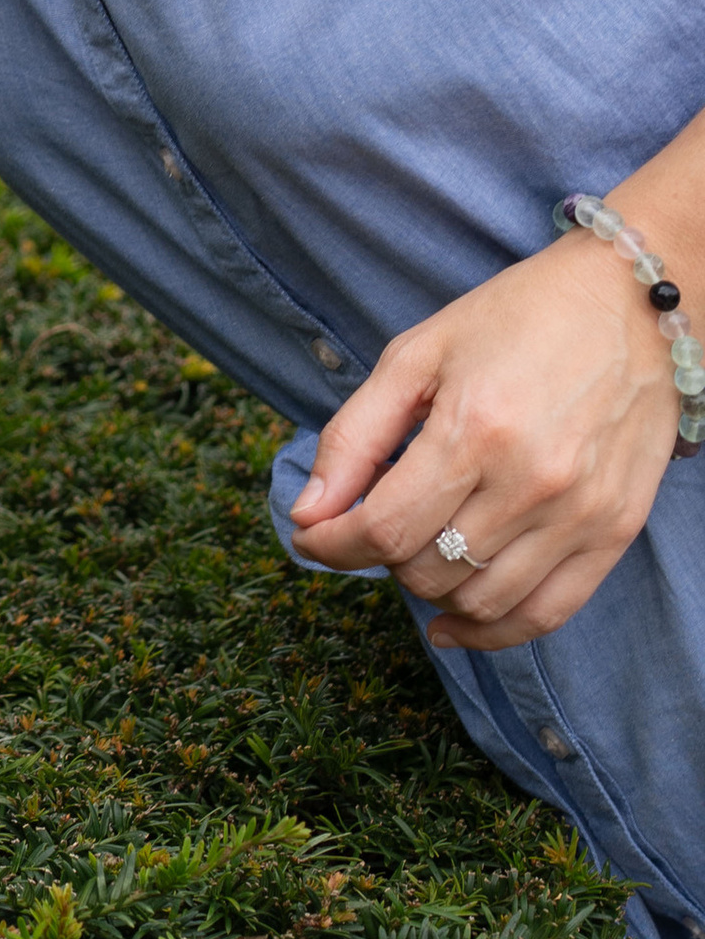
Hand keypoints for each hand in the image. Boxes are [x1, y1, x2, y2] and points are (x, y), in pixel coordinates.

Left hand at [290, 233, 679, 648]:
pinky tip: (454, 623)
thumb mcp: (418, 353)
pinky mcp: (614, 533)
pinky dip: (493, 633)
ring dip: (431, 592)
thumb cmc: (515, 319)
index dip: (333, 544)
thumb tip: (306, 513)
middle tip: (375, 523)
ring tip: (416, 554)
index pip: (384, 527)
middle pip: (427, 568)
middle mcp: (529, 482)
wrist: (631, 305)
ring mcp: (578, 515)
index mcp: (472, 428)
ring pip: (480, 601)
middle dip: (381, 556)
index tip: (310, 538)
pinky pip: (546, 615)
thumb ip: (355, 436)